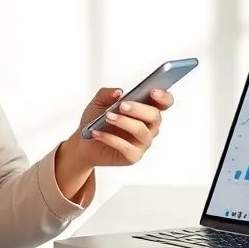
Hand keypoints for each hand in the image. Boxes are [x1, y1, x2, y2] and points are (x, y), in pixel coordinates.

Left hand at [53, 86, 174, 198]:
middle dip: (139, 109)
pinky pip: (126, 147)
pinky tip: (98, 132)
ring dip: (124, 122)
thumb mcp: (98, 102)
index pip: (164, 103)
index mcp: (145, 110)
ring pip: (141, 131)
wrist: (84, 142)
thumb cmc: (96, 120)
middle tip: (122, 106)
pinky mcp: (133, 156)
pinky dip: (110, 138)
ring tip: (107, 117)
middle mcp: (148, 126)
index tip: (153, 92)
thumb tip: (119, 92)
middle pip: (155, 116)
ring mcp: (142, 142)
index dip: (163, 97)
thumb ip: (107, 93)